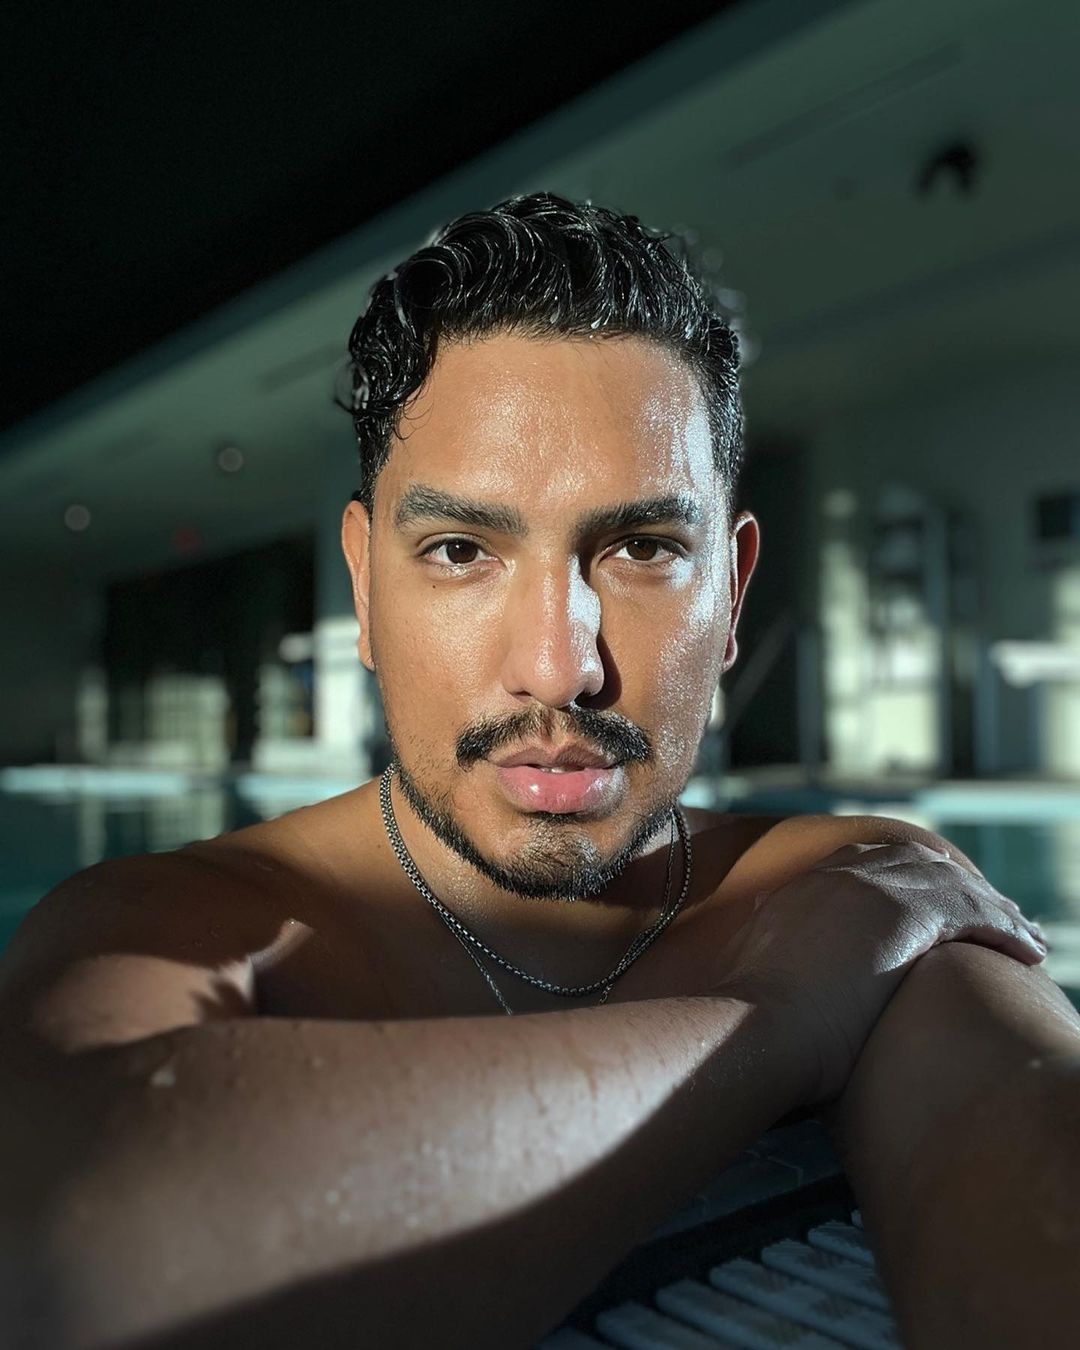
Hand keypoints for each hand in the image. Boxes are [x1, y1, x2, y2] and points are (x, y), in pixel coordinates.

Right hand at [715, 841, 1047, 1107]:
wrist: (757, 1024)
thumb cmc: (751, 1024)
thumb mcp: (758, 976)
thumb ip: (774, 962)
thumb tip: (776, 979)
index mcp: (803, 888)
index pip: (865, 863)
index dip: (904, 878)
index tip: (930, 895)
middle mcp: (839, 877)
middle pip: (915, 866)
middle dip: (955, 885)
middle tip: (990, 906)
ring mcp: (872, 889)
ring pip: (952, 886)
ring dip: (992, 907)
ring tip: (1025, 932)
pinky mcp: (908, 913)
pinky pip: (974, 912)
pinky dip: (1006, 927)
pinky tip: (1029, 950)